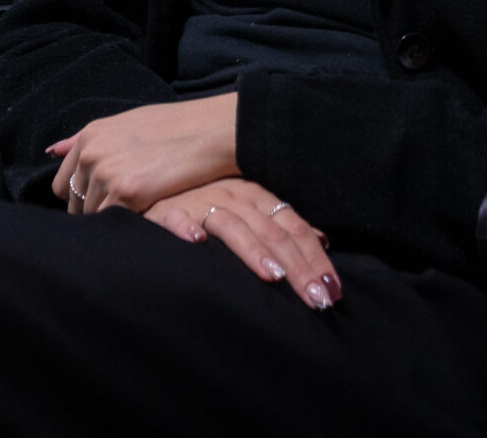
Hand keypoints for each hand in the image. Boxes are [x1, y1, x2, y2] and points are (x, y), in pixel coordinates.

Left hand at [50, 93, 242, 214]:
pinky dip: (125, 227)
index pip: (62, 184)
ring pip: (93, 218)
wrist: (210, 131)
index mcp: (89, 136)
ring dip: (111, 221)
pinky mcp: (126, 194)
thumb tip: (50, 150)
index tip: (102, 202)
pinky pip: (112, 223)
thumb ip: (86, 139)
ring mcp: (106, 174)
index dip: (80, 198)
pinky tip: (143, 219)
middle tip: (123, 212)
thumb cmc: (174, 126)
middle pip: (75, 205)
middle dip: (94, 212)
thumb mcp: (125, 122)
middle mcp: (91, 154)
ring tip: (135, 216)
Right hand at [145, 177, 342, 309]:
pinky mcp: (165, 210)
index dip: (315, 258)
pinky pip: (176, 218)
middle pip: (272, 231)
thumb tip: (323, 240)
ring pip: (232, 224)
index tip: (332, 289)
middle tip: (315, 298)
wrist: (154, 187)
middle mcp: (233, 195)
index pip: (294, 227)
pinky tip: (197, 242)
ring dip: (253, 250)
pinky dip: (186, 228)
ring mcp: (200, 201)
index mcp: (256, 197)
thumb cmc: (205, 207)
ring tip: (274, 277)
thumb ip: (281, 226)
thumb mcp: (248, 212)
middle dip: (297, 266)